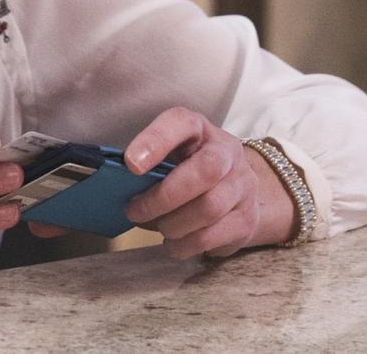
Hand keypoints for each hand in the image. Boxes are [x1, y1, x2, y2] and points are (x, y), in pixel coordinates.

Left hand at [120, 107, 266, 259]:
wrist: (233, 191)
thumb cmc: (186, 171)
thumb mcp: (169, 157)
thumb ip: (148, 167)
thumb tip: (119, 191)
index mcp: (199, 129)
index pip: (181, 122)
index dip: (155, 141)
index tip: (131, 164)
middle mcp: (227, 152)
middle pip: (205, 171)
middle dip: (164, 197)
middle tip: (135, 211)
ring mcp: (242, 185)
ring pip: (210, 208)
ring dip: (174, 224)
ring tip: (159, 228)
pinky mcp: (247, 218)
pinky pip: (214, 236)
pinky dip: (185, 245)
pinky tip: (173, 243)